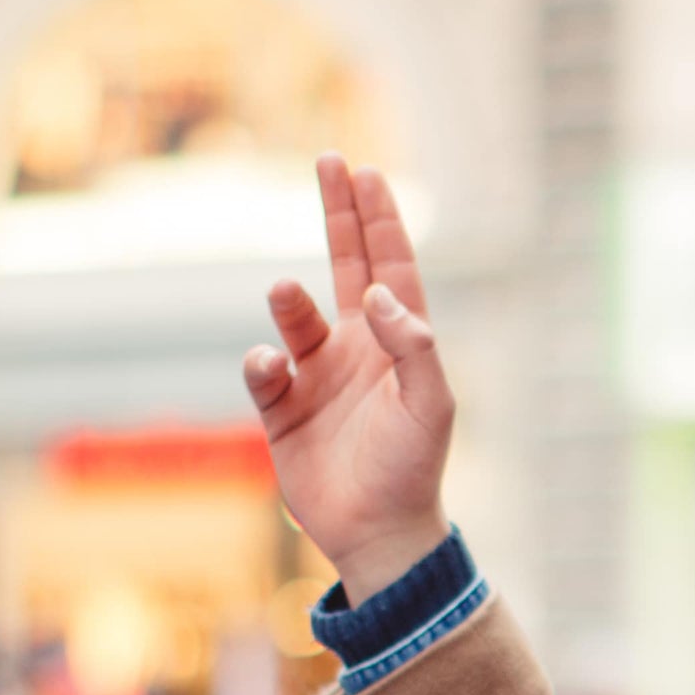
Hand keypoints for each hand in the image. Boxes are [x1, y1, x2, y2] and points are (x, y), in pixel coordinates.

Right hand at [243, 156, 452, 603]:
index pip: (389, 267)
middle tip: (330, 161)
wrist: (379, 533)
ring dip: (289, 303)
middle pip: (345, 265)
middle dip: (339, 215)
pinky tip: (272, 368)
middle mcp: (357, 348)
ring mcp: (317, 377)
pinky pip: (264, 374)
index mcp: (397, 342)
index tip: (366, 172)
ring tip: (285, 292)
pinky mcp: (282, 411)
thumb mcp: (432, 405)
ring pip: (295, 319)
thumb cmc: (414, 467)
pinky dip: (262, 364)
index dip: (379, 220)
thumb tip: (379, 296)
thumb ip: (414, 346)